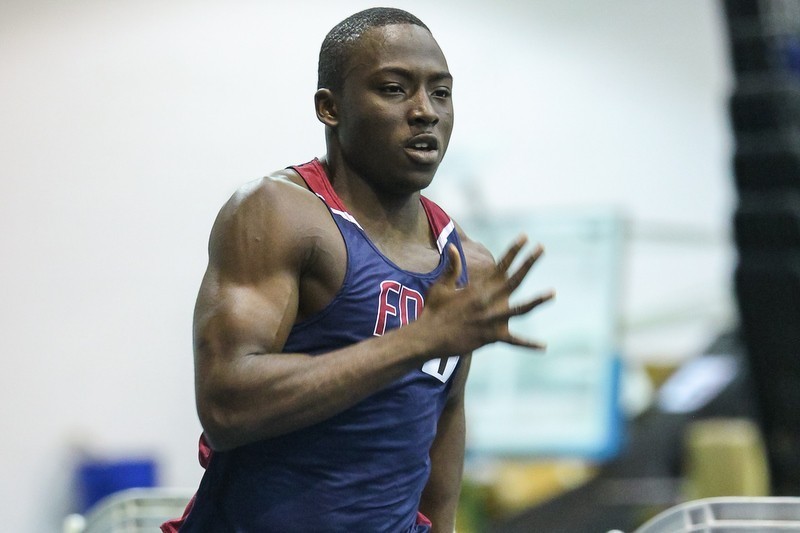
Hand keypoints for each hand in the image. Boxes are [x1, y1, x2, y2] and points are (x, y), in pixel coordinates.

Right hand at [420, 235, 554, 355]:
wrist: (428, 337)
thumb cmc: (433, 311)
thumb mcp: (441, 286)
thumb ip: (451, 268)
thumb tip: (451, 246)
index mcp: (478, 288)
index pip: (500, 265)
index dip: (513, 250)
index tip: (524, 237)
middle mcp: (489, 302)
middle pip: (515, 280)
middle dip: (529, 263)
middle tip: (542, 248)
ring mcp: (492, 320)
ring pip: (520, 309)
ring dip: (537, 301)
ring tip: (553, 293)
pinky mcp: (491, 338)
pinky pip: (514, 341)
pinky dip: (528, 344)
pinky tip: (543, 346)